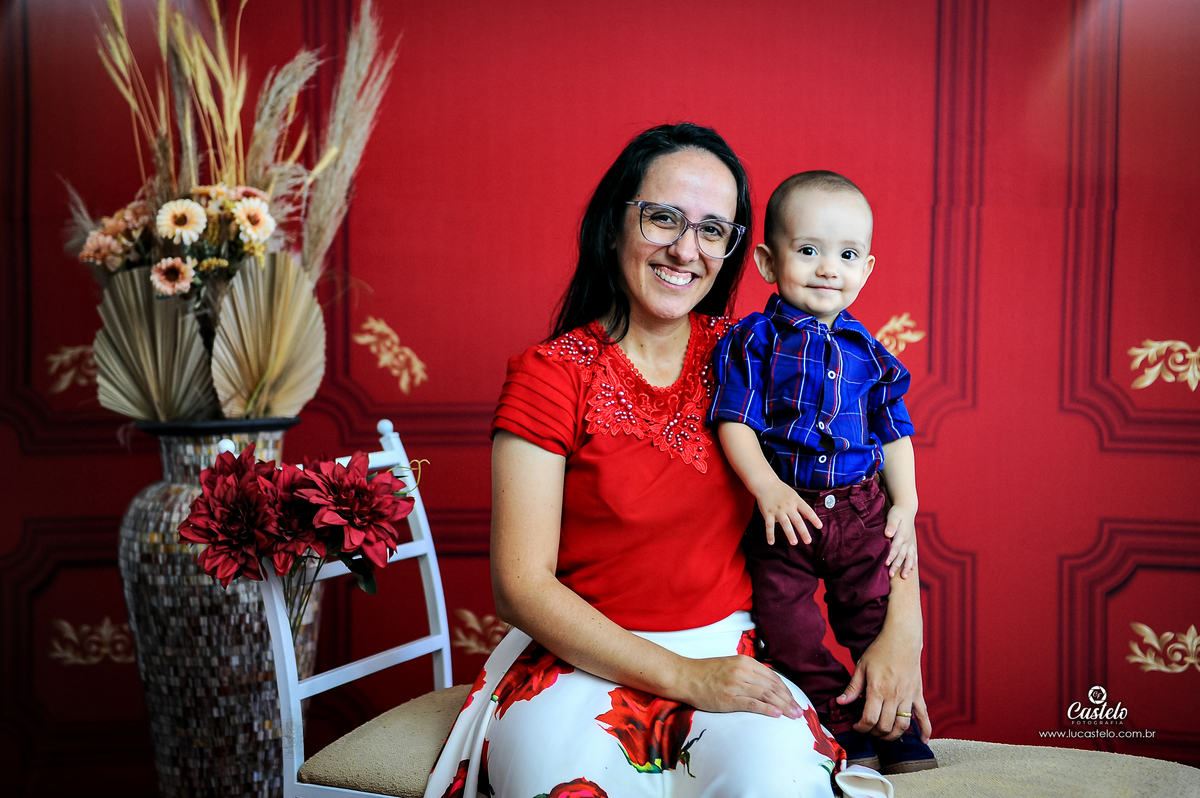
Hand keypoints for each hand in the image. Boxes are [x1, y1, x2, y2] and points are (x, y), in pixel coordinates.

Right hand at [678, 655, 803, 718]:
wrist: (685, 676)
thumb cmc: (707, 672)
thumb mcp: (731, 665)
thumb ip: (748, 672)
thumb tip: (767, 684)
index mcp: (744, 662)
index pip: (772, 676)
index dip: (786, 689)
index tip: (793, 699)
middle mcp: (742, 671)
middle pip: (772, 686)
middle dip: (788, 699)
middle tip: (799, 711)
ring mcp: (735, 685)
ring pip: (766, 695)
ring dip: (783, 706)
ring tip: (793, 715)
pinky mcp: (728, 698)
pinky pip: (752, 704)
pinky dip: (767, 709)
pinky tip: (777, 714)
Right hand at [755, 480, 820, 545]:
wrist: (765, 483)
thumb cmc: (781, 490)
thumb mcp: (794, 496)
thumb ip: (801, 506)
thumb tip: (809, 517)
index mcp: (796, 501)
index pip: (807, 511)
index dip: (814, 518)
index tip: (820, 527)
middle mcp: (788, 506)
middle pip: (797, 520)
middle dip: (803, 531)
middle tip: (808, 541)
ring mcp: (778, 510)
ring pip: (785, 523)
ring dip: (790, 533)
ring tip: (794, 543)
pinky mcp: (768, 513)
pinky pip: (769, 525)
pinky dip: (770, 534)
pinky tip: (771, 542)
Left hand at [835, 624, 930, 741]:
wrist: (902, 638)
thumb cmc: (880, 650)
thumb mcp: (861, 666)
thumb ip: (852, 687)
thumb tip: (840, 702)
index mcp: (878, 689)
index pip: (869, 719)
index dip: (861, 728)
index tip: (856, 727)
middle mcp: (894, 696)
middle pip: (885, 726)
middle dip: (875, 734)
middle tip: (869, 731)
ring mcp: (908, 696)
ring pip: (903, 725)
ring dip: (894, 736)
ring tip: (885, 735)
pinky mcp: (918, 694)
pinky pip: (924, 715)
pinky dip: (925, 730)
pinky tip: (923, 740)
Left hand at [884, 503, 917, 577]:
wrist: (907, 508)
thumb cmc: (897, 513)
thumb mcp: (893, 516)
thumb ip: (890, 525)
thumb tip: (887, 534)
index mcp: (902, 535)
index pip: (895, 548)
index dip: (891, 556)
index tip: (886, 564)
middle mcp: (908, 540)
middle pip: (902, 555)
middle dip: (897, 565)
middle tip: (891, 575)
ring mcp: (911, 542)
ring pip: (909, 557)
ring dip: (907, 567)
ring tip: (904, 577)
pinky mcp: (912, 543)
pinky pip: (914, 554)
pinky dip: (913, 562)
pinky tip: (912, 569)